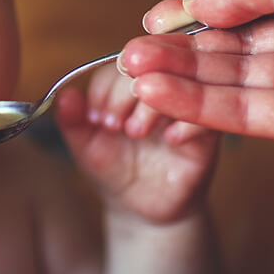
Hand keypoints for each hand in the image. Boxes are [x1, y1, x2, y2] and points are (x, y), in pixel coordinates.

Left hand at [55, 64, 219, 222]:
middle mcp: (161, 89)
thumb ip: (73, 122)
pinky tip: (169, 141)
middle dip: (126, 91)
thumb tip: (64, 96)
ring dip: (153, 104)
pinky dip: (187, 123)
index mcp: (131, 85)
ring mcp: (186, 108)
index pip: (122, 64)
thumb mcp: (86, 148)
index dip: (106, 87)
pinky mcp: (209, 134)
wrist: (142, 209)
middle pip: (152, 65)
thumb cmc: (114, 171)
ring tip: (135, 132)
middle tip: (113, 126)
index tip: (95, 119)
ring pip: (181, 82)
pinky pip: (207, 117)